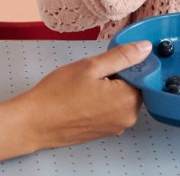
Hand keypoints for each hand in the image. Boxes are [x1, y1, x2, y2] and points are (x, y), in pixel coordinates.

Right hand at [16, 40, 151, 151]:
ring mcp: (116, 127)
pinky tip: (83, 97)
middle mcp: (127, 118)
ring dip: (108, 87)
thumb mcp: (92, 66)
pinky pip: (111, 108)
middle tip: (92, 74)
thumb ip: (122, 56)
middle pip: (133, 86)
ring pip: (121, 96)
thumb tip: (146, 48)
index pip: (141, 73)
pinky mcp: (105, 131)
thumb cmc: (57, 94)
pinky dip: (101, 99)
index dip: (124, 62)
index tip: (107, 62)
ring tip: (85, 86)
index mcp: (128, 101)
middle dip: (117, 75)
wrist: (33, 122)